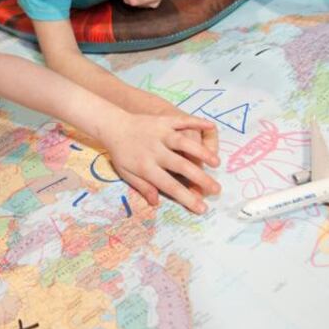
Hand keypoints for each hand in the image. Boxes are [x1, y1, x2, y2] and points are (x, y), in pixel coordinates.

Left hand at [104, 112, 220, 213]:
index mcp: (146, 167)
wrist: (112, 125)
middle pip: (181, 166)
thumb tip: (156, 203)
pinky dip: (196, 122)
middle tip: (217, 190)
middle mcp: (155, 150)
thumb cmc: (120, 153)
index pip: (170, 185)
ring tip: (216, 163)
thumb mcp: (126, 173)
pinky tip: (211, 126)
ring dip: (201, 151)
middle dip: (200, 179)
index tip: (202, 208)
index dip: (186, 198)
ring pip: (184, 143)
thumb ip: (142, 187)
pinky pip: (182, 121)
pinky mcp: (164, 120)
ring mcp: (160, 133)